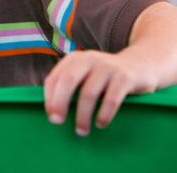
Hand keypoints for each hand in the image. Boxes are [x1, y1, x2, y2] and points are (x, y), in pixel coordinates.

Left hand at [43, 50, 157, 135]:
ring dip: (82, 115)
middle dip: (60, 103)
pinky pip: (111, 99)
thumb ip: (70, 84)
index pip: (54, 77)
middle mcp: (89, 59)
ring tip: (81, 131)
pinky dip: (104, 114)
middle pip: (68, 81)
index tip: (50, 115)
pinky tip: (100, 124)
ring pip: (88, 93)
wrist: (140, 64)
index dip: (49, 97)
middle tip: (57, 122)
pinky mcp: (125, 77)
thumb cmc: (105, 76)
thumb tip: (52, 110)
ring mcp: (107, 67)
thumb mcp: (85, 73)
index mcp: (74, 59)